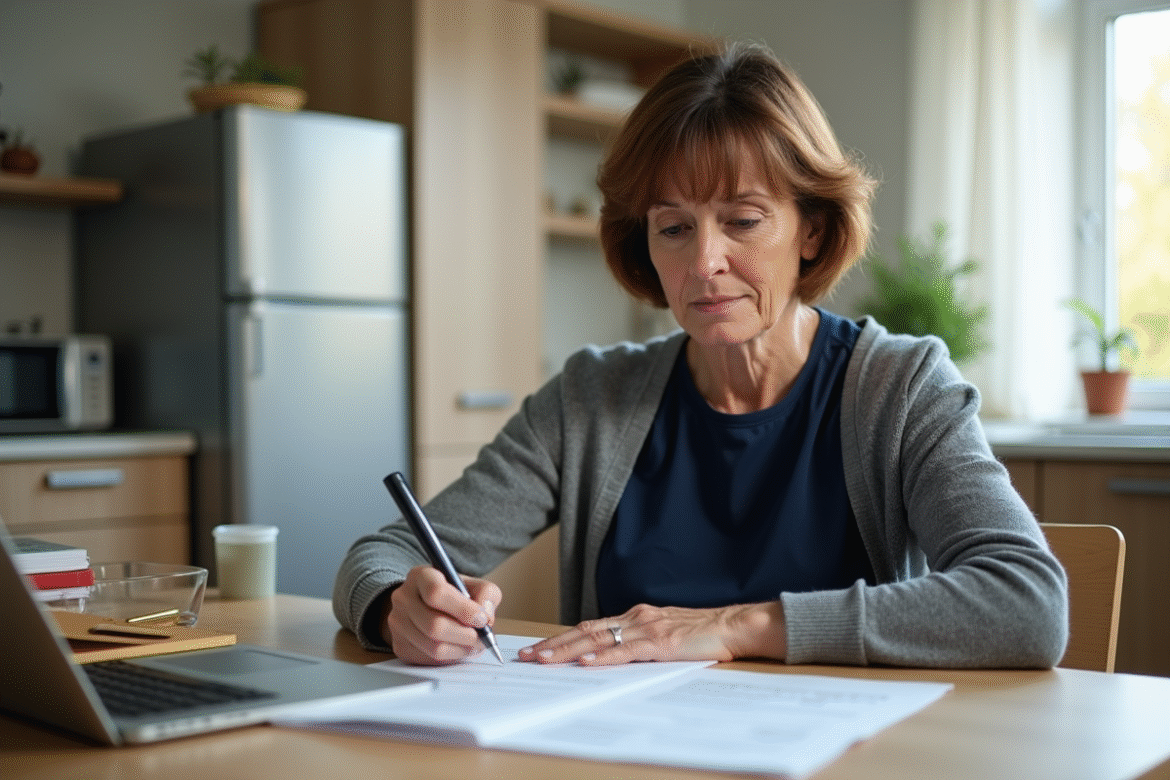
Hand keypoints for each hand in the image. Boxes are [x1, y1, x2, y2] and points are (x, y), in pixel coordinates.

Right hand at [380, 565, 502, 664]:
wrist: (426, 606)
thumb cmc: (453, 595)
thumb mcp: (473, 585)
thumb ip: (486, 593)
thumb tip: (485, 615)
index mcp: (421, 576)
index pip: (436, 593)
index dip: (463, 610)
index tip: (481, 619)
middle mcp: (403, 598)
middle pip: (434, 625)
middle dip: (465, 636)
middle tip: (482, 638)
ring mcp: (398, 623)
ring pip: (433, 647)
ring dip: (461, 650)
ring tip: (474, 645)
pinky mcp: (399, 645)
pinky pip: (428, 660)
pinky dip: (450, 659)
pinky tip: (459, 649)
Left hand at [517, 601, 786, 665]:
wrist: (734, 625)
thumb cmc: (704, 633)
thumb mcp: (666, 634)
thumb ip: (642, 641)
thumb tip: (616, 656)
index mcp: (636, 616)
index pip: (591, 627)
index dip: (562, 638)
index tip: (540, 649)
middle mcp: (636, 617)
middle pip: (585, 630)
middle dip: (554, 644)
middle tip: (528, 656)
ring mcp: (647, 628)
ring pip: (598, 639)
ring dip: (567, 650)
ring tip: (544, 660)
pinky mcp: (660, 642)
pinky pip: (624, 650)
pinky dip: (602, 656)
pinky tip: (584, 661)